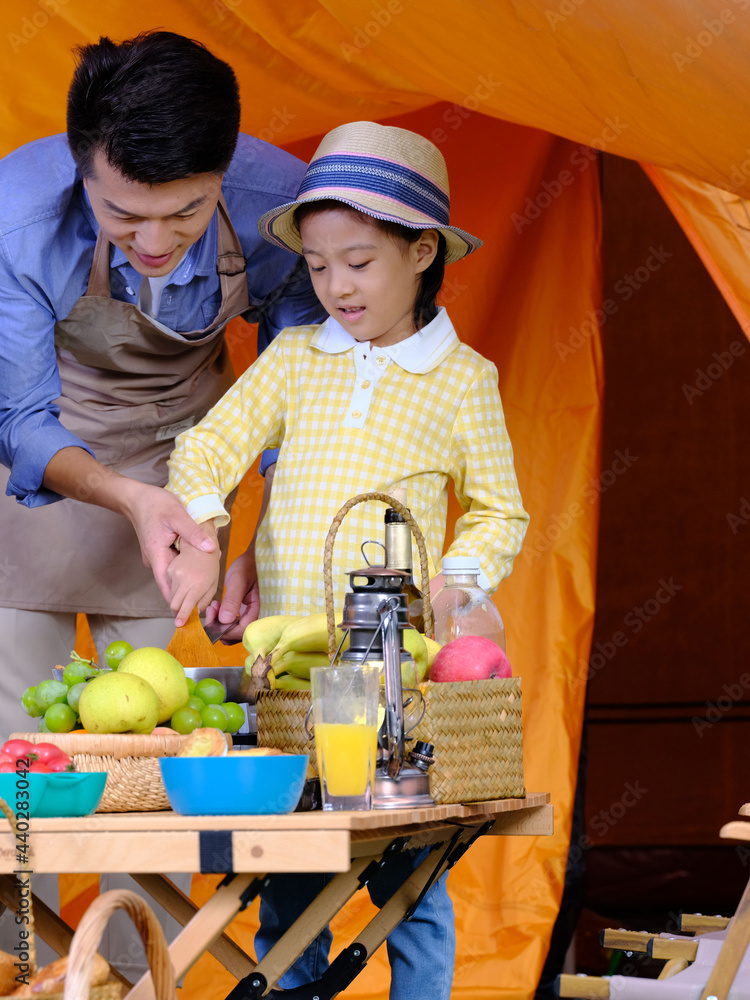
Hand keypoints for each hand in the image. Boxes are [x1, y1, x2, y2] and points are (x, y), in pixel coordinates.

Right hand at [120, 483, 217, 603]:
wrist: (137, 497)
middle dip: (191, 588)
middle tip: (211, 591)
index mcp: (157, 557)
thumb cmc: (156, 505)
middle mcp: (156, 562)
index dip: (181, 601)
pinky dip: (187, 564)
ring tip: (211, 576)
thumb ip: (193, 532)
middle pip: (174, 582)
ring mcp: (158, 557)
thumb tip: (211, 548)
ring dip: (191, 575)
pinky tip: (202, 560)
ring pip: (176, 572)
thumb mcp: (177, 515)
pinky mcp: (162, 551)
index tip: (195, 611)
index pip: (168, 588)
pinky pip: (176, 562)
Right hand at [167, 544, 221, 625]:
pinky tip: (184, 579)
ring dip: (178, 597)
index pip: (185, 605)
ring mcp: (174, 573)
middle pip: (174, 603)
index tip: (180, 623)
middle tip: (184, 611)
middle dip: (178, 609)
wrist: (199, 543)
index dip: (182, 616)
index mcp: (197, 583)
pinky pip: (169, 585)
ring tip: (189, 588)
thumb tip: (197, 612)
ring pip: (171, 595)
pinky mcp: (168, 569)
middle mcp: (183, 579)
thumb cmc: (210, 564)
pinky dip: (176, 586)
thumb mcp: (213, 582)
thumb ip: (205, 599)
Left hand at [205, 546, 260, 642]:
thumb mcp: (238, 581)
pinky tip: (217, 607)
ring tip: (214, 608)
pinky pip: (234, 624)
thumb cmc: (248, 566)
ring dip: (220, 624)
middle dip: (221, 628)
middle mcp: (257, 616)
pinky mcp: (246, 613)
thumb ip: (232, 600)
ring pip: (235, 632)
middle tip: (211, 611)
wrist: (253, 559)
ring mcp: (251, 616)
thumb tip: (224, 620)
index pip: (242, 630)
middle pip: (238, 635)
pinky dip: (223, 620)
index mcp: (258, 609)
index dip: (225, 630)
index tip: (212, 620)